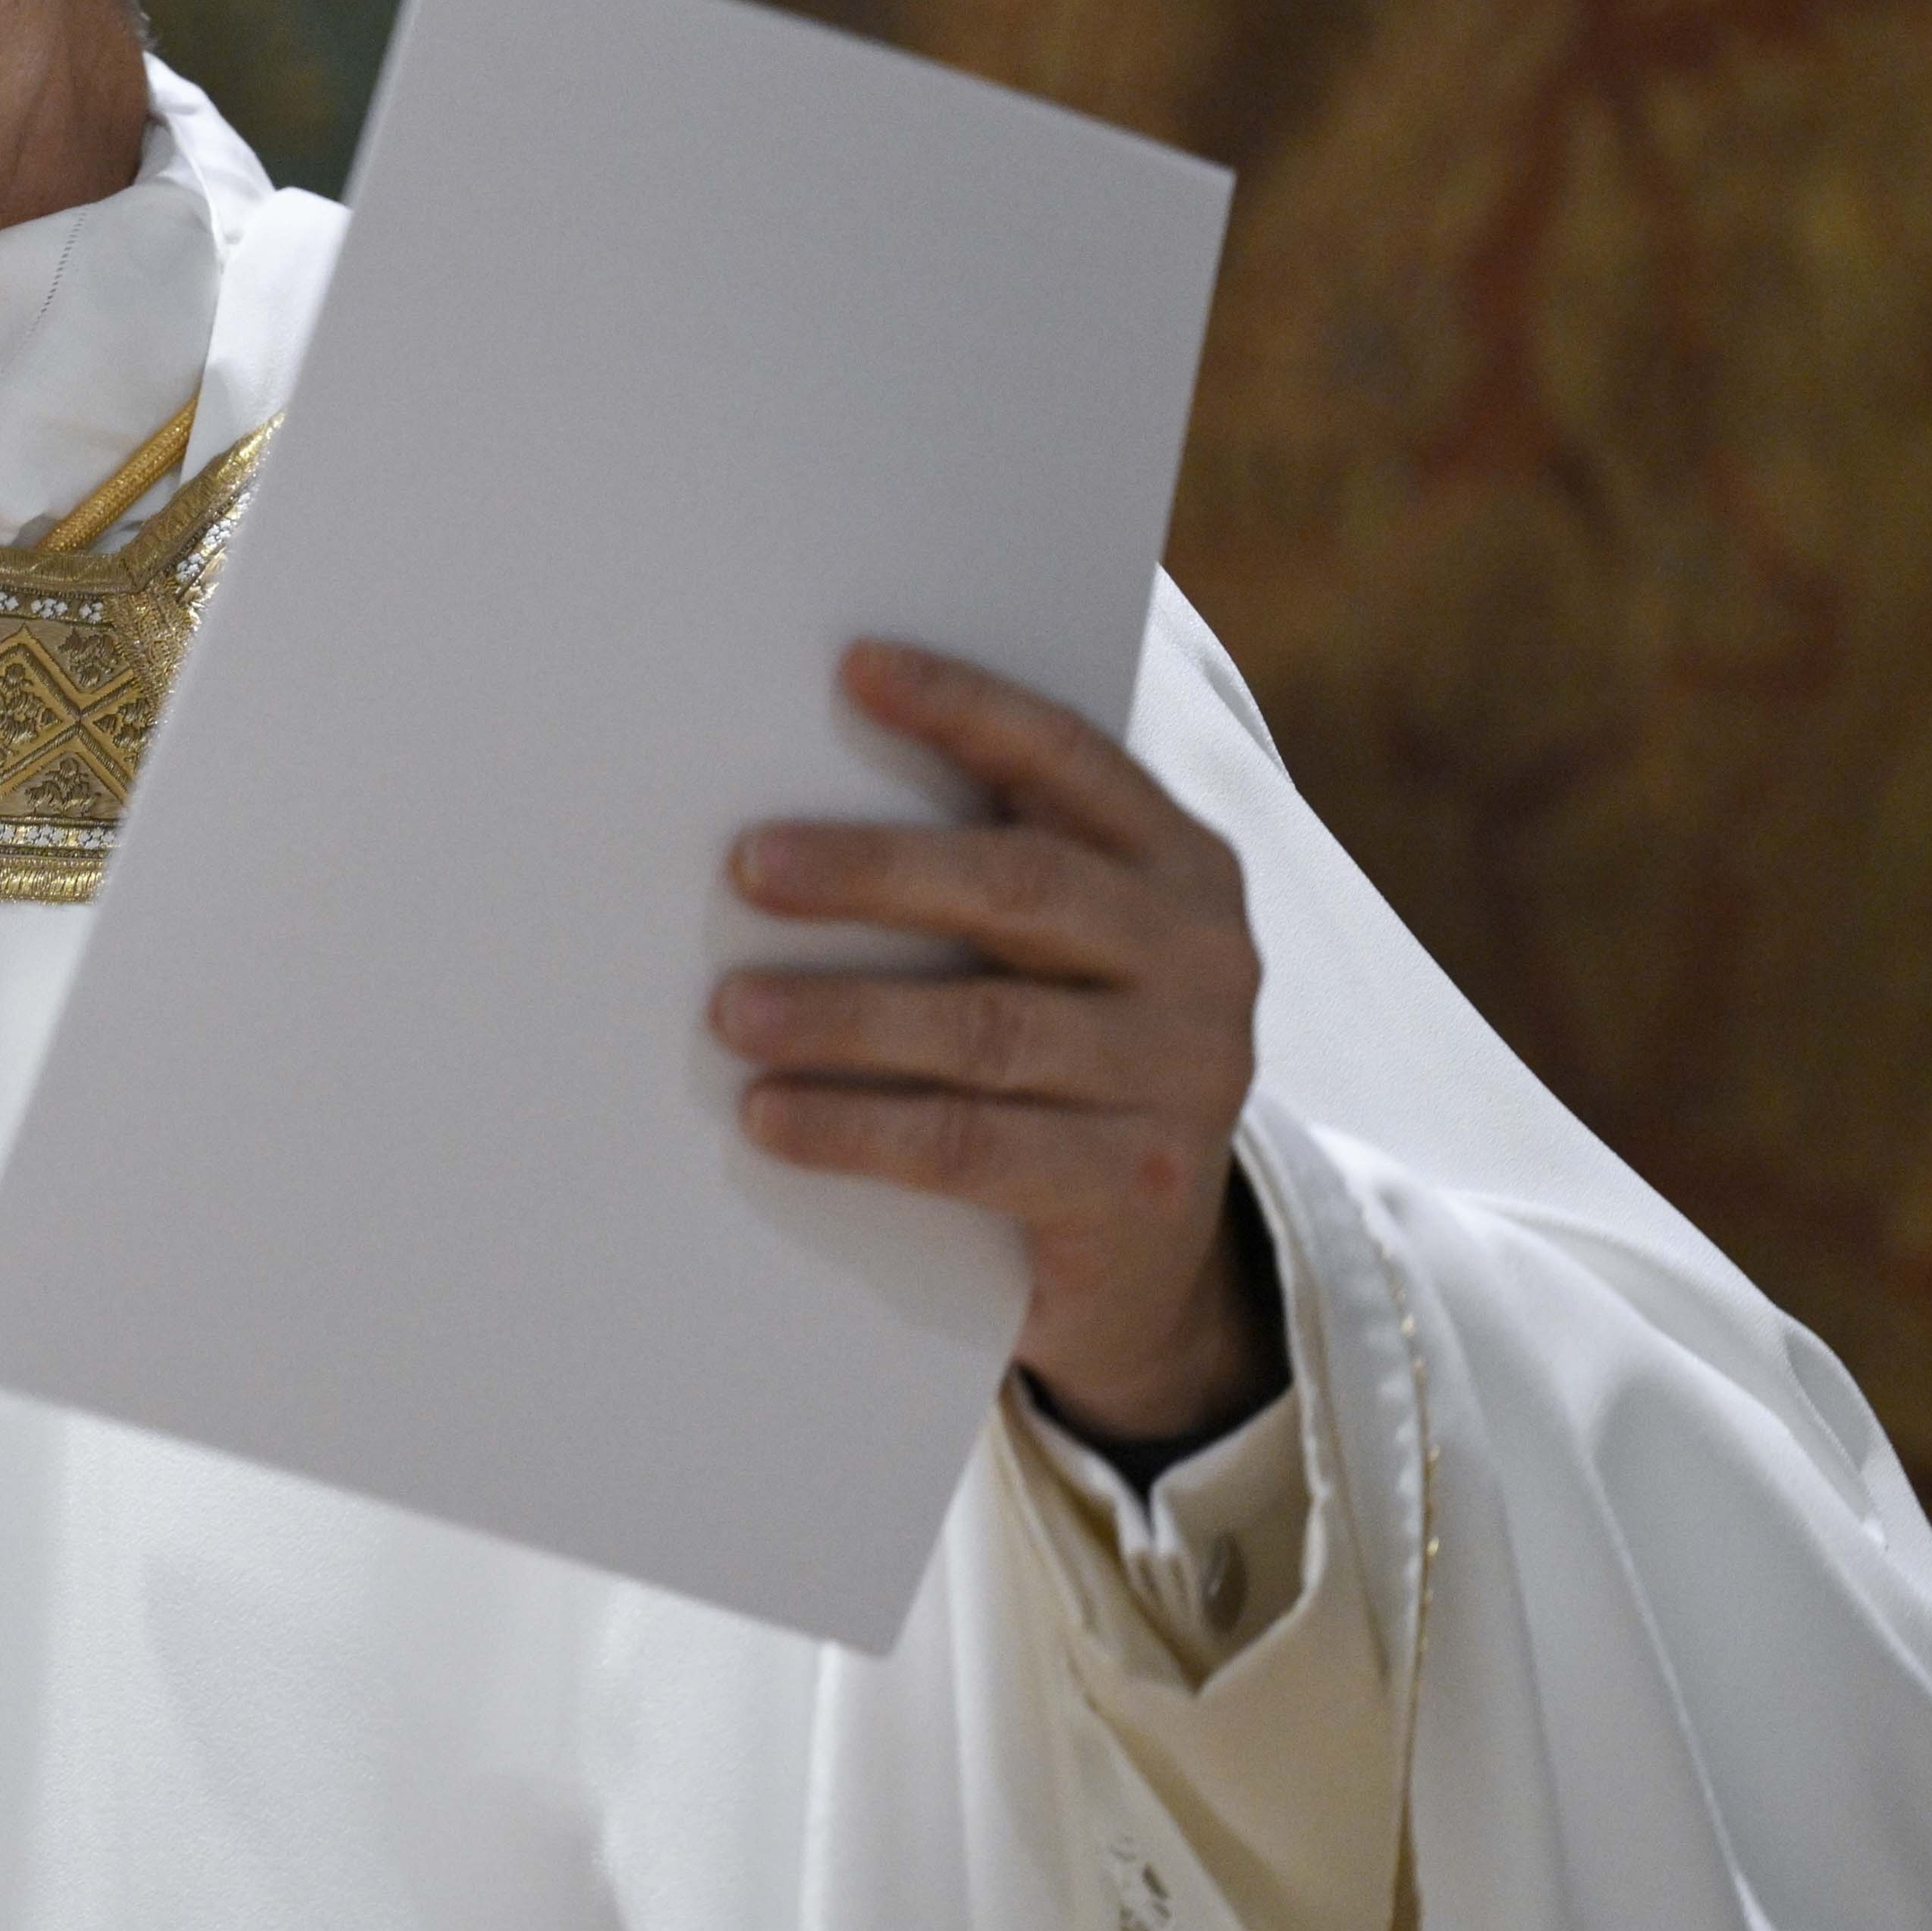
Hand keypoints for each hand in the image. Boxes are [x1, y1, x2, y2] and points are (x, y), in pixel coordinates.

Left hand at [707, 640, 1273, 1444]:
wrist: (1150, 1262)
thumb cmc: (1064, 1064)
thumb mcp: (1060, 958)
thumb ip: (989, 877)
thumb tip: (793, 807)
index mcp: (1180, 867)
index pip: (1069, 760)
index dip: (966, 709)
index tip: (854, 668)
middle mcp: (1202, 959)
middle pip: (1020, 888)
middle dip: (873, 870)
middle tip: (746, 865)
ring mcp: (1182, 1076)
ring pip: (987, 1027)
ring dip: (843, 1015)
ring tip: (729, 1012)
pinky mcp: (1136, 1186)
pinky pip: (973, 1145)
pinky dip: (857, 1127)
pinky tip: (770, 1117)